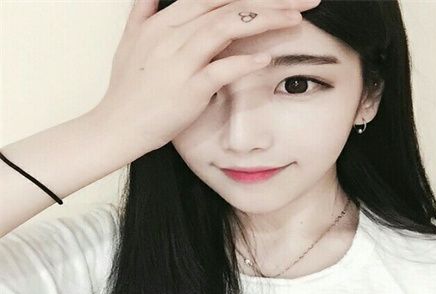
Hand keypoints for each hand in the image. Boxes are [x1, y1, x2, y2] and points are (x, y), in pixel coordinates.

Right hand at [93, 0, 320, 150]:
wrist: (116, 126)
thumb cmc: (128, 89)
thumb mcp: (131, 42)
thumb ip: (144, 13)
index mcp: (163, 21)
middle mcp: (171, 34)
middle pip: (227, 4)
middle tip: (306, 0)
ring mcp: (178, 61)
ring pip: (226, 27)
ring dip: (265, 20)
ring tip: (297, 20)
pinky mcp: (186, 89)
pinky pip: (220, 69)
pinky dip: (245, 62)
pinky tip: (268, 59)